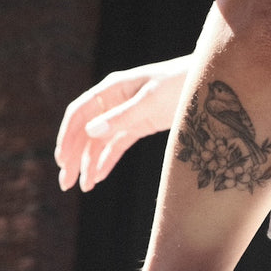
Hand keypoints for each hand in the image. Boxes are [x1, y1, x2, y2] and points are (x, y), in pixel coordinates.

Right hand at [55, 56, 191, 191]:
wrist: (209, 83)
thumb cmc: (181, 83)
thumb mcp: (151, 100)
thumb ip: (122, 116)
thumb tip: (91, 130)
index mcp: (111, 88)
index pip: (79, 113)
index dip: (67, 137)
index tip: (61, 160)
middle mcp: (113, 101)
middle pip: (86, 131)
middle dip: (74, 157)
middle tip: (66, 183)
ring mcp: (126, 115)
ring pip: (100, 142)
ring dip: (89, 163)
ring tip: (84, 187)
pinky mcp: (140, 126)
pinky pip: (117, 146)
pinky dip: (106, 161)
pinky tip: (98, 177)